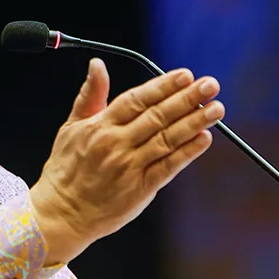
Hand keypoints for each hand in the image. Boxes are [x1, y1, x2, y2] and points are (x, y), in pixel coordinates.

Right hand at [29, 57, 222, 264]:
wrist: (62, 213)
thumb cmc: (66, 170)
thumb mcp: (71, 127)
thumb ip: (90, 95)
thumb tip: (97, 65)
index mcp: (101, 126)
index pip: (138, 99)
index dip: (163, 86)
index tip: (185, 75)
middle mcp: (117, 143)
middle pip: (158, 116)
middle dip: (187, 98)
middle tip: (210, 85)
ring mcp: (130, 166)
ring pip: (168, 139)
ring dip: (195, 122)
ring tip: (216, 109)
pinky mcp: (140, 188)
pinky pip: (169, 166)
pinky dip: (187, 152)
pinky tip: (204, 138)